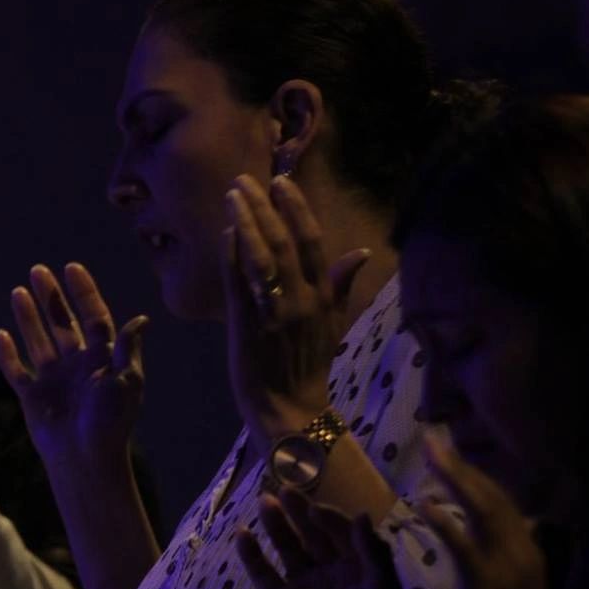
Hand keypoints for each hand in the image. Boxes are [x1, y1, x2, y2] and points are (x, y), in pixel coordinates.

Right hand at [0, 262, 150, 471]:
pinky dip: (8, 353)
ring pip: (38, 340)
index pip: (94, 317)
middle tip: (38, 270)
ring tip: (18, 291)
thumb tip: (142, 319)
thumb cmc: (111, 422)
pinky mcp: (33, 396)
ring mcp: (54, 379)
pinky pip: (17, 370)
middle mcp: (77, 365)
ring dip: (28, 317)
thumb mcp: (126, 380)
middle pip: (63, 323)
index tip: (72, 268)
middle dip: (51, 297)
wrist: (86, 458)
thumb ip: (128, 348)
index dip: (84, 292)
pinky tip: (0, 334)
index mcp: (102, 359)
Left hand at [223, 174, 370, 452]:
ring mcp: (274, 312)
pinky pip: (240, 284)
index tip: (280, 182)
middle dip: (263, 207)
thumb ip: (341, 285)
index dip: (296, 208)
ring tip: (232, 196)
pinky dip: (233, 256)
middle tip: (245, 180)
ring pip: (261, 258)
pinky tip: (225, 233)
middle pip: (282, 242)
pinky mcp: (248, 325)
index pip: (311, 241)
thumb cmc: (309, 364)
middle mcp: (301, 300)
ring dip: (246, 223)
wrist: (290, 407)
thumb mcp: (333, 323)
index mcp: (323, 296)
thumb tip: (363, 252)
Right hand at [234, 484, 400, 588]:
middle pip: (312, 534)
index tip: (316, 508)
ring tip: (264, 502)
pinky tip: (243, 536)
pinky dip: (252, 555)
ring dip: (276, 525)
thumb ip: (372, 554)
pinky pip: (263, 574)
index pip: (341, 532)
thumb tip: (360, 515)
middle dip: (299, 512)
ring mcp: (302, 586)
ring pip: (286, 548)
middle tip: (285, 489)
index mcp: (357, 567)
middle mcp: (329, 571)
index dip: (329, 518)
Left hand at [420, 431, 564, 588]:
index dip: (475, 475)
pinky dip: (446, 521)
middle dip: (463, 463)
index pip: (501, 503)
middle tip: (435, 435)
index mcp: (528, 554)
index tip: (452, 452)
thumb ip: (504, 564)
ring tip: (431, 450)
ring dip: (455, 477)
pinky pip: (465, 547)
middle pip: (493, 495)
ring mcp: (508, 570)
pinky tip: (424, 506)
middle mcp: (523, 554)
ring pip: (483, 510)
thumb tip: (494, 537)